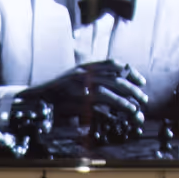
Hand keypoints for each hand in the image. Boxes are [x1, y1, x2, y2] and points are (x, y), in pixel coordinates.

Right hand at [19, 61, 148, 123]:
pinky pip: (100, 103)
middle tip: (144, 98)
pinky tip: (123, 114)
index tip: (141, 80)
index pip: (113, 64)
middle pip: (115, 77)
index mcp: (85, 68)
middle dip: (133, 88)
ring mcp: (79, 86)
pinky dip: (114, 107)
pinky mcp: (76, 99)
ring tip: (138, 108)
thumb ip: (90, 81)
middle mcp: (83, 74)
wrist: (34, 101)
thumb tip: (112, 88)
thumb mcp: (74, 82)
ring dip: (127, 99)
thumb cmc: (55, 95)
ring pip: (110, 89)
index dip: (129, 71)